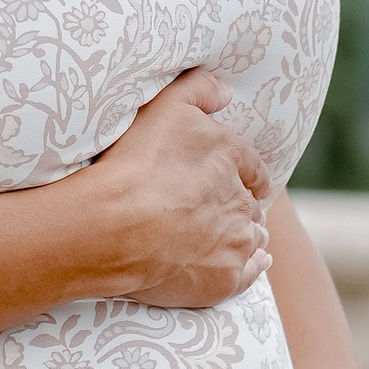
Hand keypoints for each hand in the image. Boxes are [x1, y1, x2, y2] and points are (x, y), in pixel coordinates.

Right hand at [82, 71, 272, 310]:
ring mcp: (236, 242)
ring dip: (248, 235)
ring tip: (232, 238)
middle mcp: (242, 200)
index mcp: (231, 157)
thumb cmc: (133, 165)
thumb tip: (228, 93)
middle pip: (251, 205)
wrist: (112, 228)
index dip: (252, 175)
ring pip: (253, 237)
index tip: (254, 183)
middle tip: (225, 212)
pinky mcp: (226, 278)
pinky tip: (256, 263)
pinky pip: (251, 272)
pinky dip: (255, 266)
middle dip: (242, 207)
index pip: (253, 168)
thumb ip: (200, 90)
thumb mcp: (165, 106)